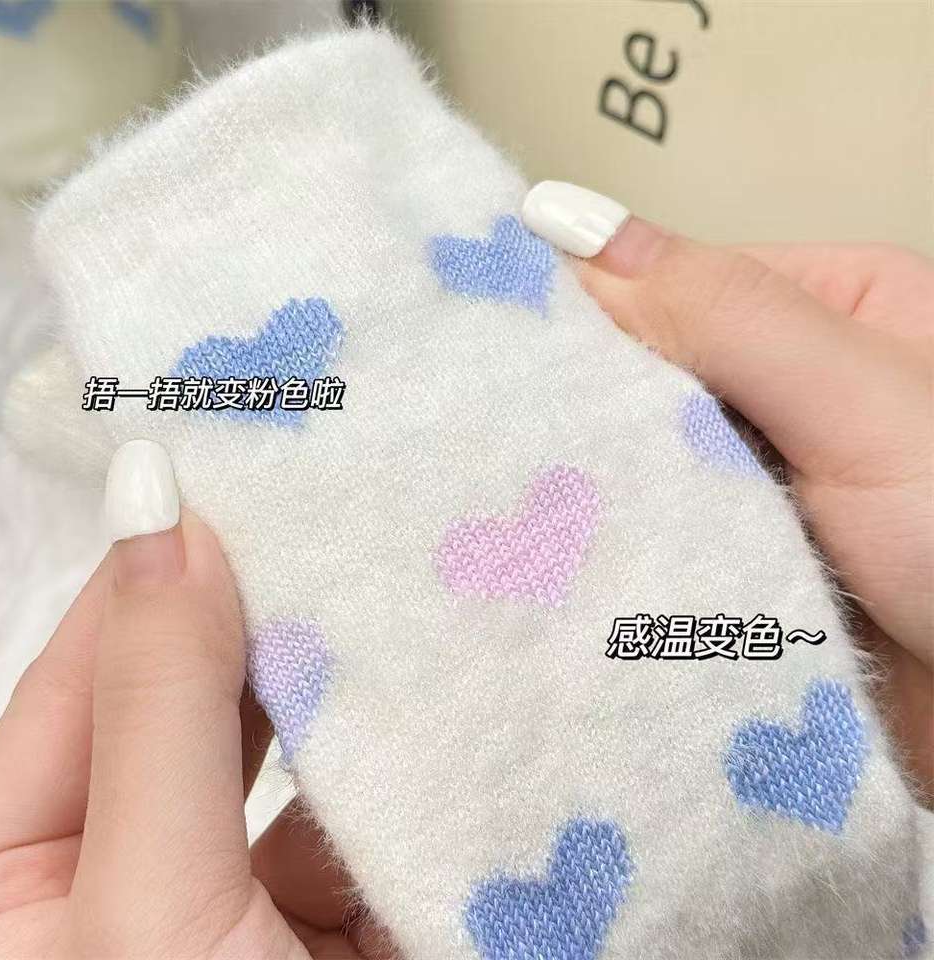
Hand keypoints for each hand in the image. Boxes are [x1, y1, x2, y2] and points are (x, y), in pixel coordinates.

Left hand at [0, 443, 392, 958]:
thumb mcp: (154, 903)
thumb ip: (160, 704)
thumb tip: (156, 503)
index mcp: (3, 888)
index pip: (77, 687)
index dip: (149, 579)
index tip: (221, 478)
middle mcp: (112, 880)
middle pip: (183, 709)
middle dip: (252, 620)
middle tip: (316, 511)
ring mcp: (223, 900)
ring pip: (276, 753)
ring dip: (329, 682)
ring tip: (377, 578)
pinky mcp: (321, 913)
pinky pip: (350, 807)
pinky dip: (389, 755)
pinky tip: (424, 683)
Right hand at [524, 182, 931, 799]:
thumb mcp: (859, 398)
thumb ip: (724, 314)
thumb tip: (563, 219)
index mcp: (828, 312)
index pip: (672, 293)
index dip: (587, 319)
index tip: (486, 355)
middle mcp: (793, 392)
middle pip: (654, 387)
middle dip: (587, 422)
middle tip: (481, 451)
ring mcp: (766, 487)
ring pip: (650, 474)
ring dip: (599, 501)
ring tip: (494, 517)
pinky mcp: (745, 572)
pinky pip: (664, 549)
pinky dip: (622, 561)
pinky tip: (555, 570)